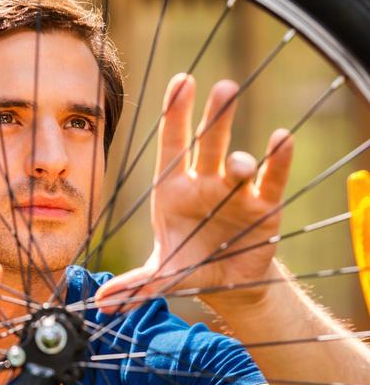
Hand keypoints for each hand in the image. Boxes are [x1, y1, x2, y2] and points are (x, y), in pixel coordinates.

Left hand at [95, 74, 293, 312]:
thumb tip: (102, 302)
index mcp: (173, 188)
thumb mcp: (162, 274)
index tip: (182, 81)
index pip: (174, 145)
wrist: (226, 282)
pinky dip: (278, 162)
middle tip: (222, 89)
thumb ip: (135, 285)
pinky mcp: (265, 206)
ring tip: (240, 163)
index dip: (176, 114)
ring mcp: (236, 191)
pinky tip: (282, 142)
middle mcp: (205, 181)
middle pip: (209, 145)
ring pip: (240, 164)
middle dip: (215, 118)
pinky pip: (273, 179)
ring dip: (243, 158)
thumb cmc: (188, 262)